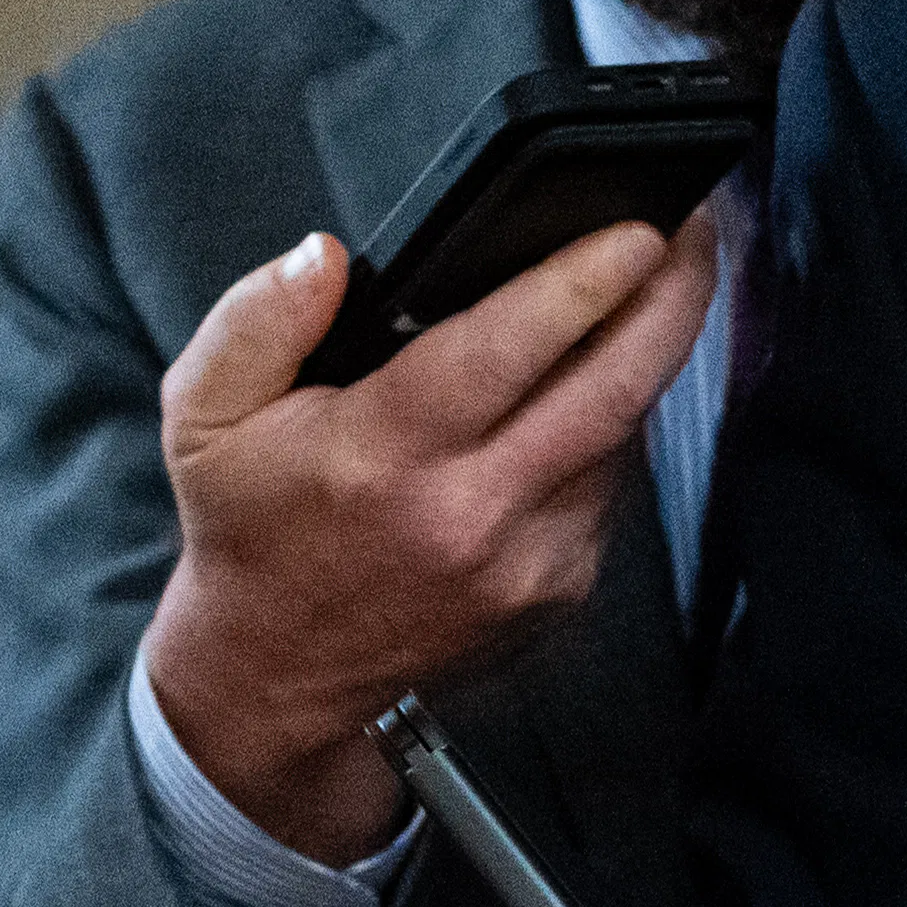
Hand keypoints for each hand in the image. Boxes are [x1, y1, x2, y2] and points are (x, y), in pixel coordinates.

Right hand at [134, 209, 723, 862]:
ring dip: (650, 354)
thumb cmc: (252, 532)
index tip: (641, 228)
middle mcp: (471, 512)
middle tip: (699, 230)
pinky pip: (611, 481)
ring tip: (655, 282)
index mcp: (386, 456)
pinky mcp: (562, 587)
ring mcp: (530, 559)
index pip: (505, 352)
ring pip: (626, 433)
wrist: (280, 679)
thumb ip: (258, 320)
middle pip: (614, 388)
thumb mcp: (206, 414)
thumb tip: (326, 257)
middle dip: (674, 298)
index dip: (584, 282)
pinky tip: (593, 381)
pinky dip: (613, 423)